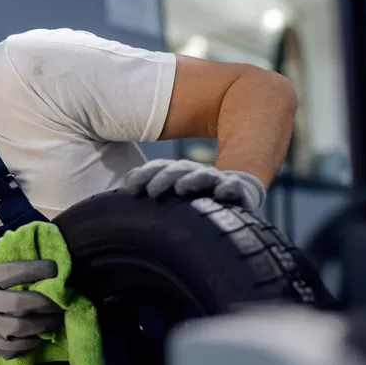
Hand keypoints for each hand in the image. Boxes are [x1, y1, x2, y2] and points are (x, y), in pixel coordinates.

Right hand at [0, 255, 63, 360]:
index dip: (36, 268)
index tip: (54, 268)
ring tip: (58, 318)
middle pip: (22, 302)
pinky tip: (43, 336)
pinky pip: (18, 346)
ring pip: (23, 327)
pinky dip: (34, 342)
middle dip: (47, 301)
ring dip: (45, 323)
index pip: (13, 271)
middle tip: (62, 298)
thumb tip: (18, 243)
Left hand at [124, 159, 265, 210]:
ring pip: (203, 176)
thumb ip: (151, 183)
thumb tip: (127, 178)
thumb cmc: (197, 196)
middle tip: (152, 192)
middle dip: (164, 178)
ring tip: (181, 187)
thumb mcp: (172, 189)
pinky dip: (229, 188)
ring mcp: (217, 181)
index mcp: (180, 173)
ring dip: (192, 180)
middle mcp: (197, 174)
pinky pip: (234, 188)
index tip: (131, 188)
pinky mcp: (237, 193)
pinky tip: (221, 193)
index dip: (145, 175)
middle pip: (179, 170)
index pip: (160, 168)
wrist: (237, 194)